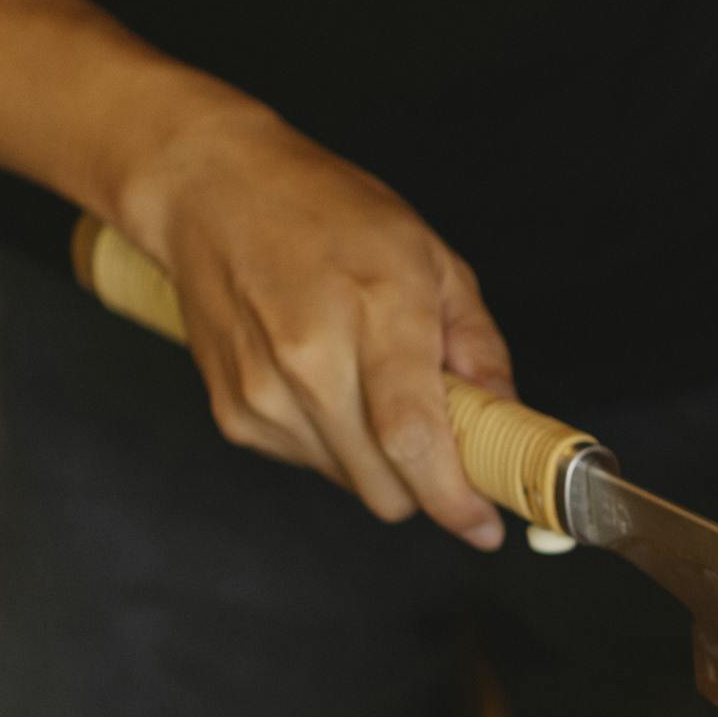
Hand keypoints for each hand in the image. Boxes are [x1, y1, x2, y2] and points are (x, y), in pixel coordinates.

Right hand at [116, 108, 514, 549]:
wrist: (210, 190)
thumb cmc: (324, 212)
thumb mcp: (430, 257)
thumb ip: (478, 345)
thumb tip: (506, 417)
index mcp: (376, 315)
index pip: (413, 440)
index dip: (454, 500)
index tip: (482, 526)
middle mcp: (311, 361)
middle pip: (386, 488)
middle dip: (424, 484)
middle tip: (436, 436)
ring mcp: (264, 393)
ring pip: (351, 485)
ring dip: (378, 461)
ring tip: (368, 386)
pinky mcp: (235, 414)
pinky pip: (310, 464)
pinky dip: (335, 444)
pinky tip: (325, 383)